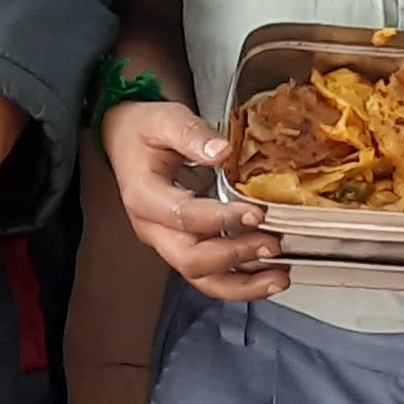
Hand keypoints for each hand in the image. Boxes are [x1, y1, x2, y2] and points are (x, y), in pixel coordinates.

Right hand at [103, 94, 283, 301]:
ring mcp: (167, 241)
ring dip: (242, 284)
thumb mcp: (165, 119)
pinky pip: (210, 274)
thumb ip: (193, 134)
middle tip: (272, 244)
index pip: (184, 218)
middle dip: (236, 257)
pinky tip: (269, 275)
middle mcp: (153, 228)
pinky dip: (241, 281)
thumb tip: (222, 151)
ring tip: (279, 277)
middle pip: (191, 260)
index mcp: (144, 197)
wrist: (124, 139)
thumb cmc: (143, 130)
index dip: (223, 219)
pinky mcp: (183, 245)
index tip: (257, 213)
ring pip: (201, 277)